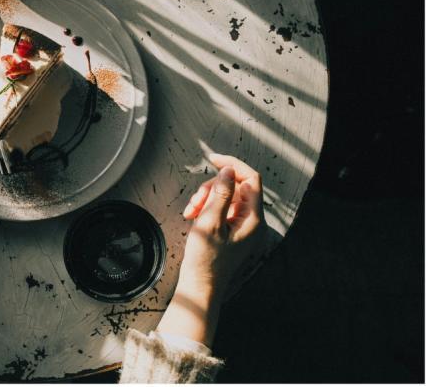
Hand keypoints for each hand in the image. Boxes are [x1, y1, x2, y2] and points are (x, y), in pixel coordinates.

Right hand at [157, 154, 265, 345]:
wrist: (201, 286)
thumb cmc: (206, 259)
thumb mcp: (210, 222)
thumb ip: (221, 193)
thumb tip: (228, 170)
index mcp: (253, 219)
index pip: (250, 179)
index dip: (232, 165)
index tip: (213, 159)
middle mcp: (252, 221)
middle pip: (234, 187)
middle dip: (211, 188)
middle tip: (194, 203)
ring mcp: (243, 226)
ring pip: (225, 197)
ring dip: (205, 199)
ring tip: (191, 213)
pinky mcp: (232, 231)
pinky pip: (221, 209)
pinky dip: (206, 209)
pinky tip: (193, 218)